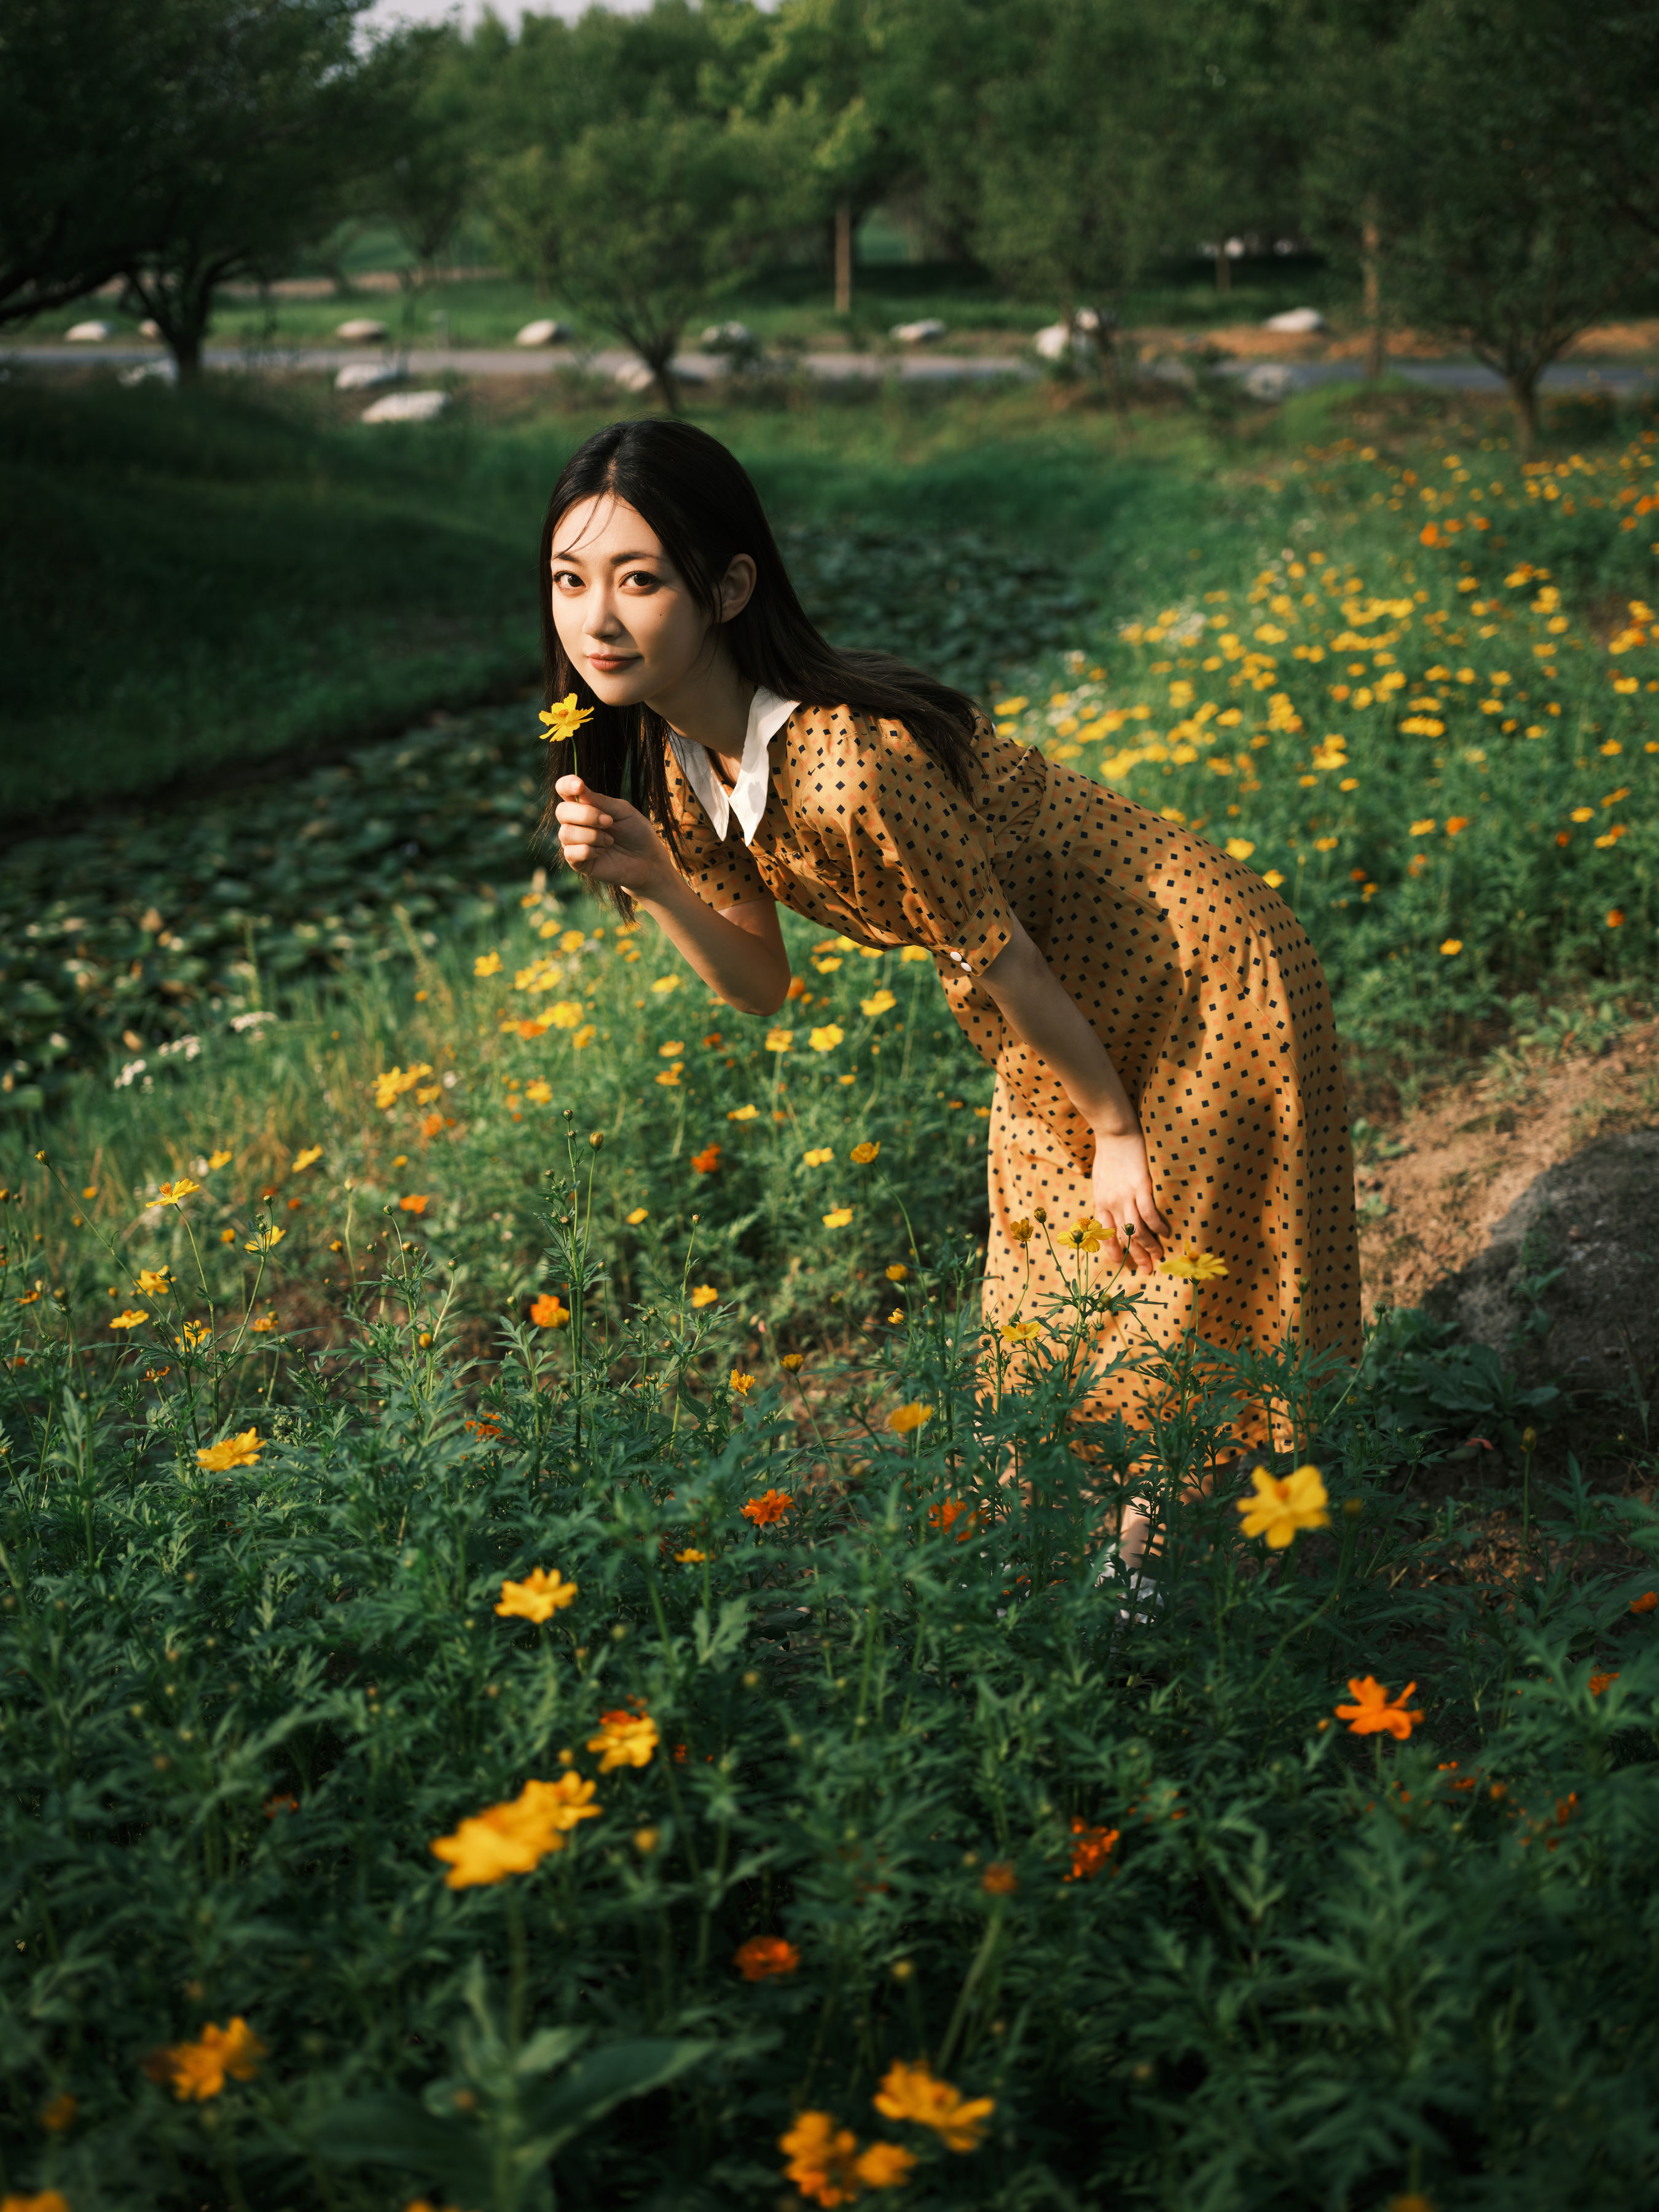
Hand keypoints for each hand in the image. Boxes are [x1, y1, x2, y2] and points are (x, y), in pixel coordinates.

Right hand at [554, 775, 666, 894]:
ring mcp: (574, 842)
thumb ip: (600, 801)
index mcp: (585, 805)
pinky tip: (603, 852)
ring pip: (566, 833)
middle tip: (609, 822)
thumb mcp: (623, 811)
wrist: (647, 860)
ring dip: (592, 835)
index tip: (579, 785)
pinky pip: (570, 853)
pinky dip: (589, 851)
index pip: (564, 789)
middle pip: (561, 811)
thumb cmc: (635, 832)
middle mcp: (575, 822)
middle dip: (586, 815)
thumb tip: (579, 788)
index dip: (566, 785)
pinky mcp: (577, 862)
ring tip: (610, 841)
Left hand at [1089, 1128, 1168, 1275]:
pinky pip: (1149, 1213)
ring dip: (1149, 1246)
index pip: (1105, 1234)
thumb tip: (1112, 1209)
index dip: (1113, 1251)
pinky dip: (1158, 1226)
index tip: (1121, 1263)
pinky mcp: (1140, 1186)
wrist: (1114, 1131)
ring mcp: (1125, 1195)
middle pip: (1123, 1237)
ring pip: (1136, 1230)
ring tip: (1159, 1255)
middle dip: (1135, 1257)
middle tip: (1146, 1270)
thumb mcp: (1100, 1179)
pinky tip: (1166, 1232)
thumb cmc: (1108, 1152)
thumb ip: (1106, 1196)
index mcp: (1100, 1202)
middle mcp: (1111, 1203)